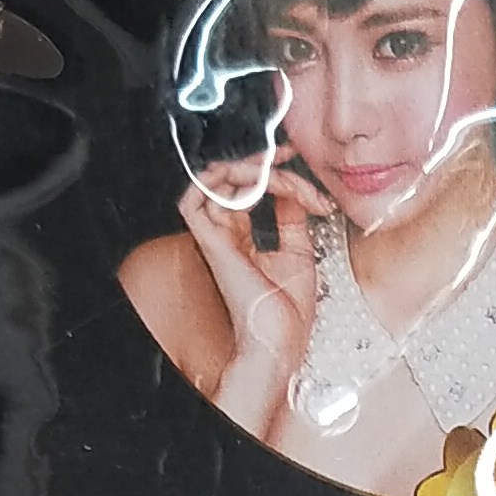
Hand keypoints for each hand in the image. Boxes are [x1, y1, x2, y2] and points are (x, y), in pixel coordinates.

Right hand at [176, 166, 328, 435]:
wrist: (281, 339)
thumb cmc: (288, 310)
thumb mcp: (298, 250)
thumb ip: (290, 216)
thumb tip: (292, 189)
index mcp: (241, 236)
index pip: (246, 188)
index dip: (268, 169)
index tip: (294, 159)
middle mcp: (224, 233)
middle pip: (233, 179)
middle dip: (263, 161)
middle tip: (289, 155)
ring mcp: (215, 237)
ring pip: (218, 180)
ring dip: (251, 169)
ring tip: (280, 173)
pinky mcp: (210, 243)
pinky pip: (196, 198)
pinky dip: (219, 181)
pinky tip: (252, 181)